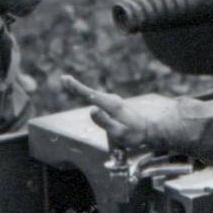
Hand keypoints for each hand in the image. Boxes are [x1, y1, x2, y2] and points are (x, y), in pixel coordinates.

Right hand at [52, 73, 173, 154]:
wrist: (149, 130)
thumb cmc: (134, 135)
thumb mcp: (119, 133)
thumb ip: (104, 122)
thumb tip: (91, 109)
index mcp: (111, 105)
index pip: (91, 95)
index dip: (78, 88)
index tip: (66, 79)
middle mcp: (112, 99)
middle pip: (90, 92)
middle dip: (76, 86)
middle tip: (63, 78)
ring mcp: (113, 100)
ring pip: (93, 94)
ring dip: (80, 89)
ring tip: (67, 82)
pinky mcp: (113, 103)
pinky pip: (97, 97)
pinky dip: (87, 93)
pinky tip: (81, 91)